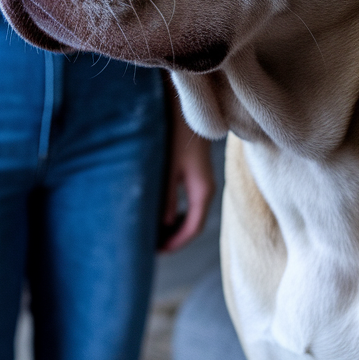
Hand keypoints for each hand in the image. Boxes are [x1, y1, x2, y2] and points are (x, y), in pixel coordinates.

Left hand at [159, 83, 215, 252]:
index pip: (193, 227)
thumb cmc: (177, 134)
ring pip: (192, 212)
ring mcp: (203, 180)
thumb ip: (167, 196)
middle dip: (175, 237)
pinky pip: (190, 201)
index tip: (157, 251)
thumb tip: (163, 224)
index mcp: (202, 190)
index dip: (176, 242)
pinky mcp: (197, 172)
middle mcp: (206, 188)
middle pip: (194, 223)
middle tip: (153, 246)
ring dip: (176, 224)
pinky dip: (178, 211)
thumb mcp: (169, 167)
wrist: (191, 108)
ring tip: (155, 232)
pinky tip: (162, 211)